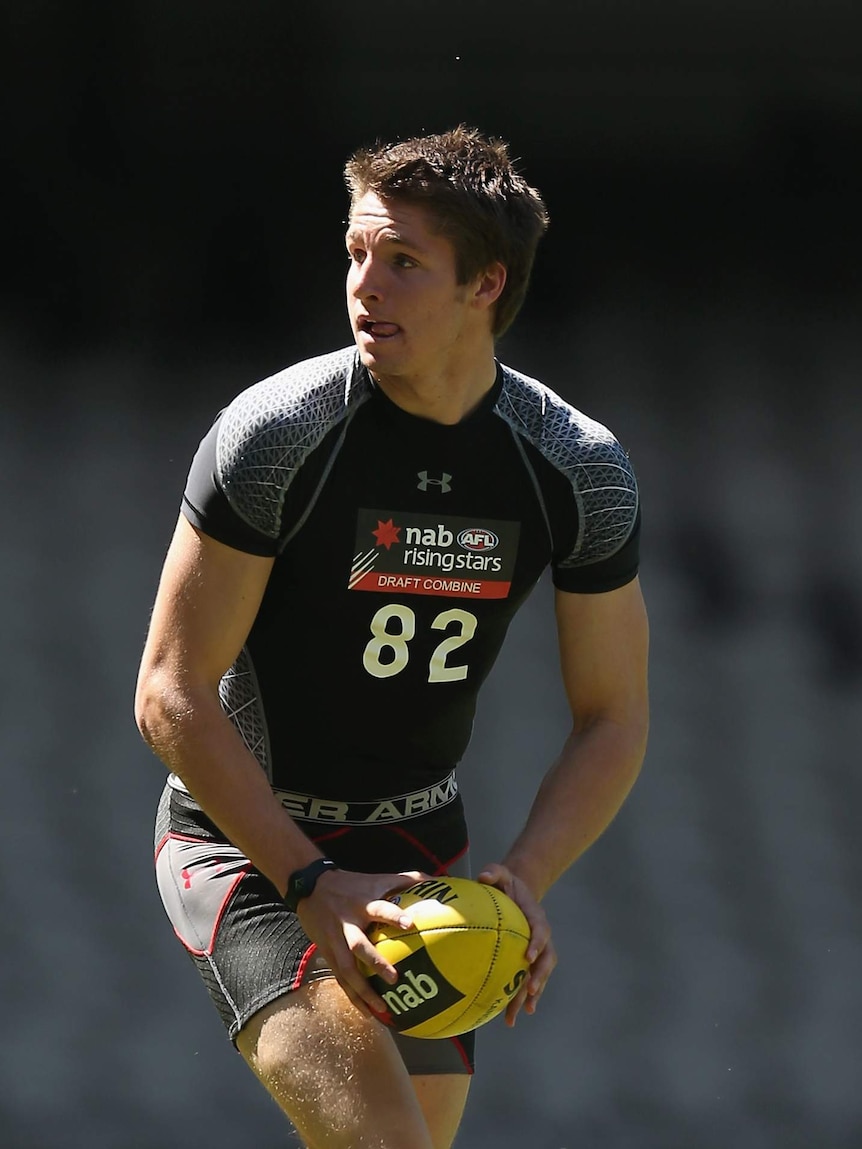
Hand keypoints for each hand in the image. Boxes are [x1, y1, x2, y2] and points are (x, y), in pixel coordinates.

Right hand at [297, 868, 426, 1019]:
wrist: (310, 886)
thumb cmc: (352, 883)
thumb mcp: (377, 879)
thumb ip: (406, 879)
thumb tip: (436, 879)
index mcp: (363, 903)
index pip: (380, 909)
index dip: (394, 916)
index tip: (410, 925)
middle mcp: (348, 923)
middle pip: (360, 945)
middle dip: (376, 963)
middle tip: (395, 979)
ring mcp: (336, 940)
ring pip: (347, 969)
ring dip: (363, 990)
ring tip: (382, 1008)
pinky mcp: (328, 952)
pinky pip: (340, 978)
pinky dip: (353, 996)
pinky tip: (367, 1012)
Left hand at [477, 862, 556, 1025]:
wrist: (516, 893)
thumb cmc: (506, 884)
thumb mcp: (501, 872)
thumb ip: (494, 871)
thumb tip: (483, 876)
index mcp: (535, 916)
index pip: (540, 931)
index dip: (537, 944)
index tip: (528, 956)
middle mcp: (540, 936)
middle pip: (545, 959)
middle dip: (540, 976)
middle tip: (531, 990)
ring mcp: (536, 951)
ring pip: (538, 975)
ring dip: (531, 994)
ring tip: (521, 1013)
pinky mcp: (526, 961)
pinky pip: (526, 981)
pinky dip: (521, 998)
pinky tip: (510, 1017)